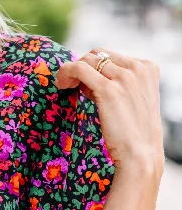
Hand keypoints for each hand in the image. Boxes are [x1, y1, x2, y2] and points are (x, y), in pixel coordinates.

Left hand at [54, 47, 164, 174]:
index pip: (112, 56)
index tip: (89, 86)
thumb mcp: (133, 100)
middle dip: (83, 68)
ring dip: (72, 71)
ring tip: (67, 86)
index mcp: (148, 67)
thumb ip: (119, 84)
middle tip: (74, 86)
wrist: (140, 156)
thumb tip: (88, 77)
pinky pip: (78, 68)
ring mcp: (124, 77)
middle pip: (98, 54)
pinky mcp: (108, 89)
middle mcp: (138, 68)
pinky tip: (61, 85)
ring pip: (87, 60)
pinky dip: (65, 73)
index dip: (96, 69)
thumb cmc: (134, 133)